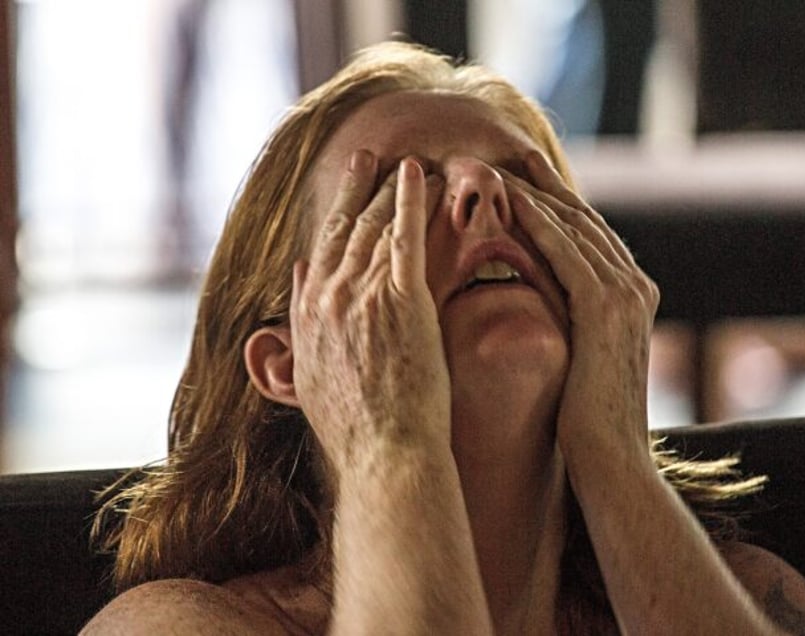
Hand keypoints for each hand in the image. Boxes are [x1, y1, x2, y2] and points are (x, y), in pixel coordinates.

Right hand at [290, 152, 449, 474]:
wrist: (383, 454)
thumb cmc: (356, 429)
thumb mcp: (311, 377)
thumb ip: (303, 322)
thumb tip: (299, 275)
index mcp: (309, 315)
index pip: (322, 251)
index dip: (335, 217)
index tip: (345, 192)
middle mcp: (328, 297)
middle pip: (345, 228)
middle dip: (357, 186)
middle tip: (368, 154)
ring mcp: (362, 296)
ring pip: (376, 226)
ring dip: (391, 189)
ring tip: (405, 161)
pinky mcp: (400, 300)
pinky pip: (403, 236)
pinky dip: (409, 200)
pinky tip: (417, 174)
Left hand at [501, 152, 658, 467]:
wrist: (611, 462)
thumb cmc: (585, 421)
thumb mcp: (579, 358)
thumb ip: (566, 320)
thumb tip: (535, 298)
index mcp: (630, 295)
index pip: (585, 234)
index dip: (551, 200)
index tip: (518, 175)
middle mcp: (634, 286)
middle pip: (581, 218)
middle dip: (541, 183)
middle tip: (504, 151)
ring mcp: (626, 293)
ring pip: (573, 225)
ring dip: (532, 191)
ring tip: (494, 164)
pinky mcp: (607, 307)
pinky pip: (565, 250)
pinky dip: (537, 220)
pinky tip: (508, 197)